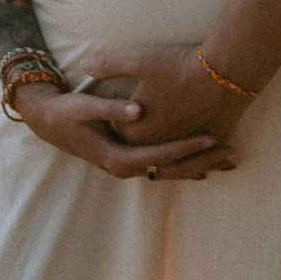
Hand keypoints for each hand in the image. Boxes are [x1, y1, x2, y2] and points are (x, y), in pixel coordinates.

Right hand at [13, 72, 234, 180]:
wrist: (47, 120)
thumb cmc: (66, 113)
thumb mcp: (84, 108)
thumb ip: (111, 109)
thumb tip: (137, 111)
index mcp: (117, 158)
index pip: (158, 156)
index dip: (185, 147)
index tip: (210, 137)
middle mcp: (126, 168)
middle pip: (171, 170)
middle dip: (202, 162)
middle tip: (232, 155)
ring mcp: (130, 166)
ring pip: (170, 171)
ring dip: (199, 165)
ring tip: (230, 159)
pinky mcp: (132, 159)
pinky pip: (164, 165)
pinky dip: (186, 163)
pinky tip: (208, 162)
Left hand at [85, 45, 238, 150]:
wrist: (226, 71)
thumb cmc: (179, 65)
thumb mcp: (139, 60)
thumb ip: (109, 64)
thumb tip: (85, 65)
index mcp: (137, 130)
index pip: (119, 134)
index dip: (117, 124)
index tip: (115, 116)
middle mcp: (160, 144)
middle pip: (146, 153)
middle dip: (142, 147)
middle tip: (138, 135)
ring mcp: (187, 144)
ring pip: (176, 160)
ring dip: (173, 159)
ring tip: (170, 157)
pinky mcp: (212, 140)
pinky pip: (201, 157)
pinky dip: (199, 160)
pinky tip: (205, 164)